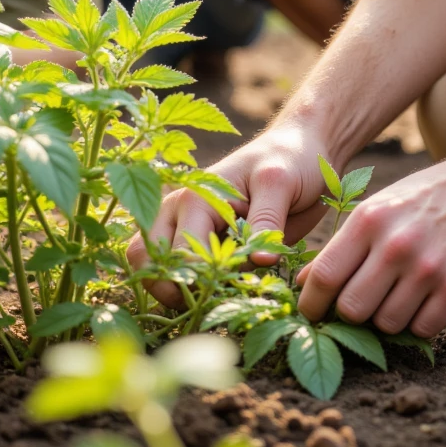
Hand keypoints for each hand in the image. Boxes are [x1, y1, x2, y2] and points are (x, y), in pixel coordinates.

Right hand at [125, 122, 329, 306]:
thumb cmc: (288, 159)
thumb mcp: (280, 183)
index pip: (181, 255)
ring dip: (173, 288)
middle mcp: (179, 210)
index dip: (203, 280)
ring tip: (213, 294)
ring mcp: (182, 224)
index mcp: (194, 198)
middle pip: (148, 261)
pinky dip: (184, 284)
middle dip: (174, 288)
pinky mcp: (196, 237)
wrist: (297, 148)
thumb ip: (266, 221)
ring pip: (150, 265)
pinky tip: (217, 288)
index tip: (236, 286)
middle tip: (215, 297)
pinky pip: (173, 267)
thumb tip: (261, 262)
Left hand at [295, 144, 445, 338]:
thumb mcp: (385, 205)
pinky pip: (424, 328)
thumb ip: (347, 244)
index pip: (323, 277)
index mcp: (370, 220)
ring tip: (402, 297)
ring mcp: (427, 269)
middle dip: (353, 315)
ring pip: (387, 325)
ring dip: (390, 319)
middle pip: (351, 310)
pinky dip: (422, 321)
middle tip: (365, 305)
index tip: (313, 314)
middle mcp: (394, 245)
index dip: (311, 304)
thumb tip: (306, 283)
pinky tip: (428, 300)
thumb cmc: (436, 193)